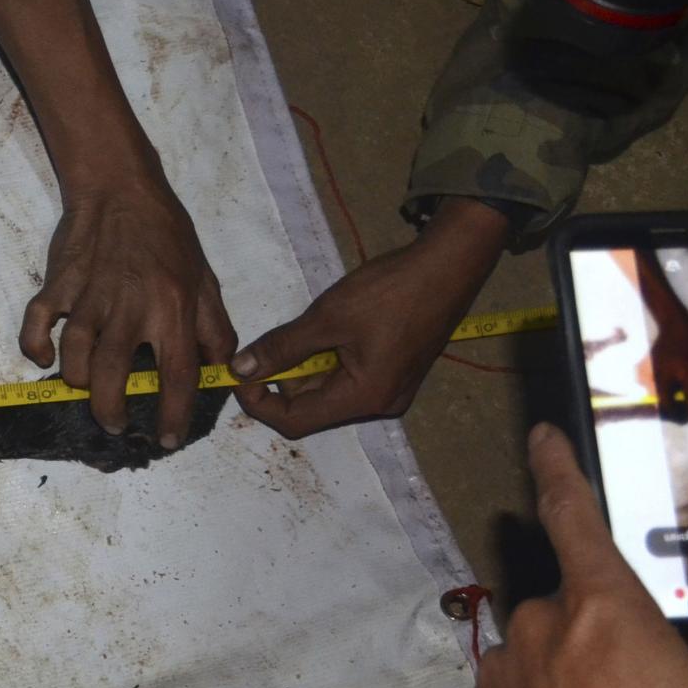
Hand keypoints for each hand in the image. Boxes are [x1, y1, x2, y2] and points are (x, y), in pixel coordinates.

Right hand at [20, 178, 234, 448]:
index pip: (176, 375)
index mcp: (172, 309)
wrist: (120, 188)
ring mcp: (89, 298)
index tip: (166, 439)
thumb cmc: (166, 234)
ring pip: (74, 358)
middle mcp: (130, 308)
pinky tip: (45, 358)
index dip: (172, 414)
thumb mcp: (204, 279)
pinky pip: (37, 325)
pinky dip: (36, 348)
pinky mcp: (58, 285)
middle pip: (114, 377)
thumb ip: (215, 328)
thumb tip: (221, 371)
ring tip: (87, 391)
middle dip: (112, 411)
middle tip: (116, 423)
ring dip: (79, 384)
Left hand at [231, 197, 509, 437]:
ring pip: (329, 392)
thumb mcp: (327, 318)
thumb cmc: (390, 291)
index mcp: (365, 397)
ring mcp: (392, 390)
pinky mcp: (396, 373)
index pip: (295, 421)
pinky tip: (327, 332)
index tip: (239, 374)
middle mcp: (380, 404)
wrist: (448, 265)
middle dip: (283, 380)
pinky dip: (328, 361)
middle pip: (312, 409)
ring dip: (306, 367)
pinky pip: (349, 379)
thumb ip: (281, 348)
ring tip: (306, 331)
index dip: (259, 403)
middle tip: (271, 344)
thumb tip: (239, 370)